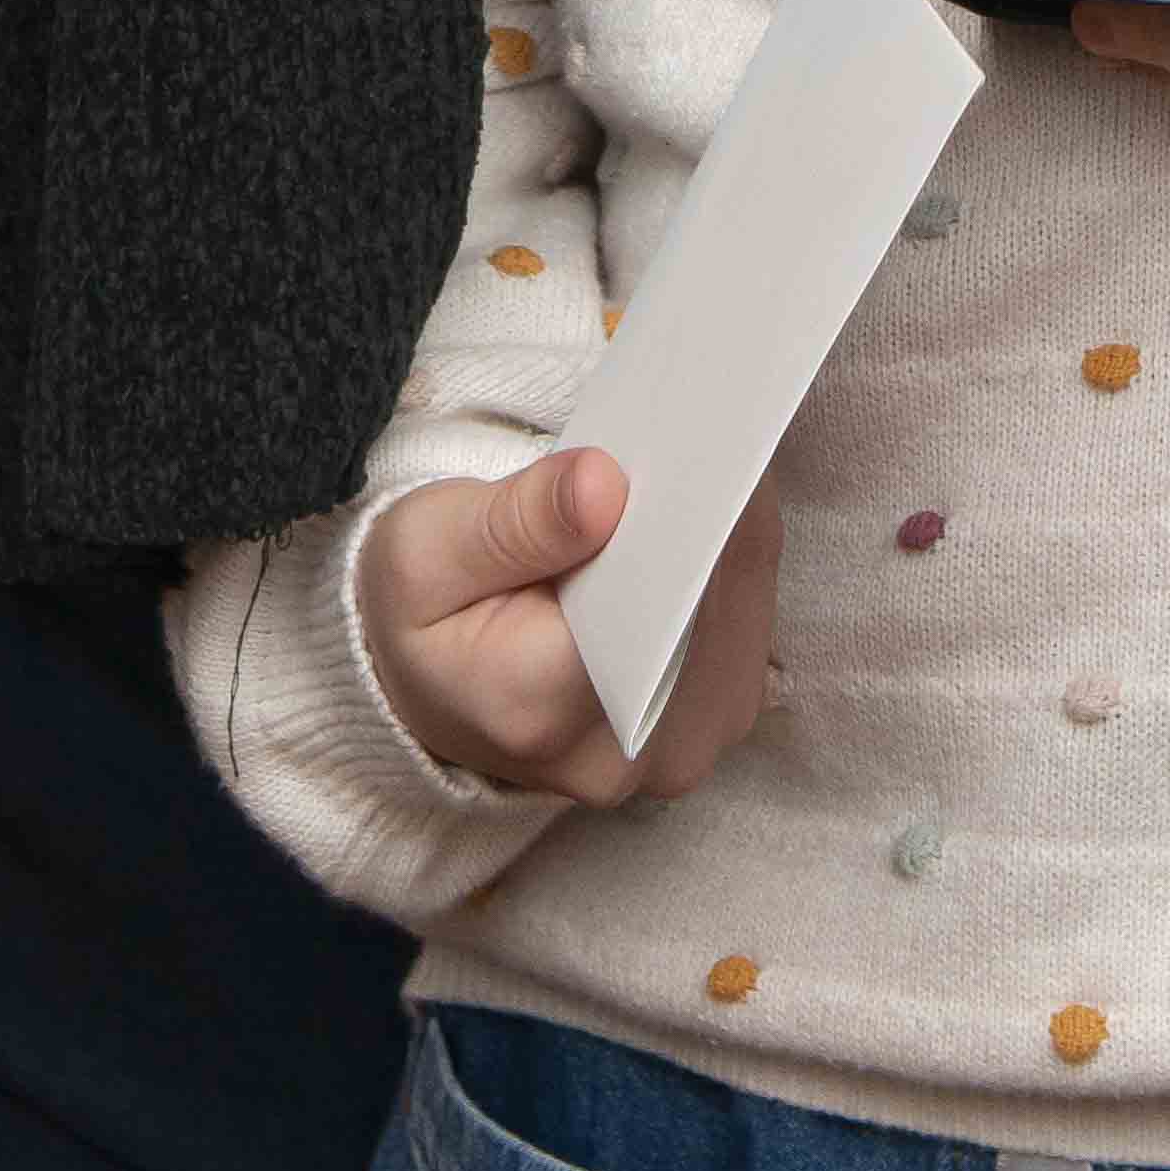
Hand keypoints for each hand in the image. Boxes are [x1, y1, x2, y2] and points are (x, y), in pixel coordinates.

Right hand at [360, 443, 788, 810]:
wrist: (433, 690)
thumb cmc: (421, 617)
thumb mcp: (424, 552)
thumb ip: (514, 522)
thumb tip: (606, 485)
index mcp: (548, 713)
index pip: (654, 607)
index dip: (691, 514)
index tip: (699, 430)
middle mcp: (636, 757)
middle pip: (717, 607)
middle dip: (715, 506)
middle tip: (707, 413)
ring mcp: (685, 751)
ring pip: (747, 612)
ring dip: (733, 527)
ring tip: (710, 444)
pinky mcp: (711, 724)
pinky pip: (747, 626)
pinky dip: (731, 558)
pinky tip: (705, 500)